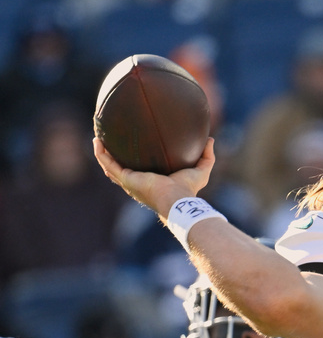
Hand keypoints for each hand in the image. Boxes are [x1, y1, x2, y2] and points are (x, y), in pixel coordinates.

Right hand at [93, 136, 214, 216]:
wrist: (178, 200)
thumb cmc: (189, 190)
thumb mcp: (201, 169)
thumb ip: (207, 156)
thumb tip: (211, 139)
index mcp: (151, 181)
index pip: (139, 170)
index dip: (133, 160)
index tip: (130, 146)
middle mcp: (137, 182)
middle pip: (120, 168)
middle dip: (112, 155)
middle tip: (108, 139)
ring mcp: (129, 181)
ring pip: (109, 166)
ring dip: (102, 152)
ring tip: (97, 137)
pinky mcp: (126, 179)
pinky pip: (108, 164)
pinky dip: (101, 154)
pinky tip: (96, 141)